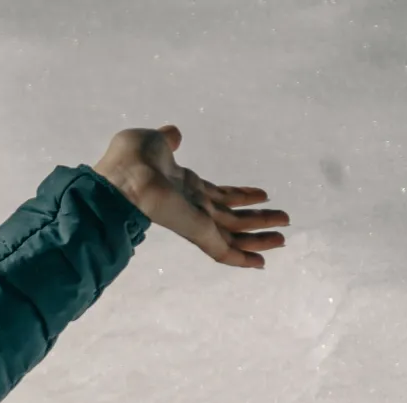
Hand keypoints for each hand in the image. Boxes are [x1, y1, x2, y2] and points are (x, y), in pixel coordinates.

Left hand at [93, 126, 286, 269]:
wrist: (123, 174)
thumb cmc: (131, 157)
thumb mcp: (154, 141)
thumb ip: (167, 140)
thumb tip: (173, 134)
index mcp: (184, 185)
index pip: (217, 194)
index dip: (240, 195)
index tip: (263, 195)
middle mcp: (192, 205)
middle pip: (231, 216)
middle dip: (257, 219)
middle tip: (283, 219)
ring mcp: (195, 220)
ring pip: (233, 234)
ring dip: (260, 237)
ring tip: (283, 238)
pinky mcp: (196, 232)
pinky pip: (222, 250)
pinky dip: (242, 258)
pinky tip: (261, 263)